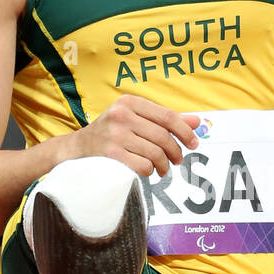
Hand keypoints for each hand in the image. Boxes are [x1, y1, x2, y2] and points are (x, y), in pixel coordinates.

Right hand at [53, 96, 200, 175]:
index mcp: (129, 102)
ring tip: (162, 168)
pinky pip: (143, 166)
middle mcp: (121, 115)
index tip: (193, 143)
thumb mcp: (135, 120)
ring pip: (155, 153)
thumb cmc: (111, 134)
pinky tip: (147, 171)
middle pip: (163, 136)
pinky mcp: (110, 155)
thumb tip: (197, 122)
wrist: (76, 149)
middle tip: (177, 160)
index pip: (167, 116)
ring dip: (163, 165)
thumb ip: (164, 120)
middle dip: (175, 152)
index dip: (185, 131)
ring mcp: (114, 135)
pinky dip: (149, 171)